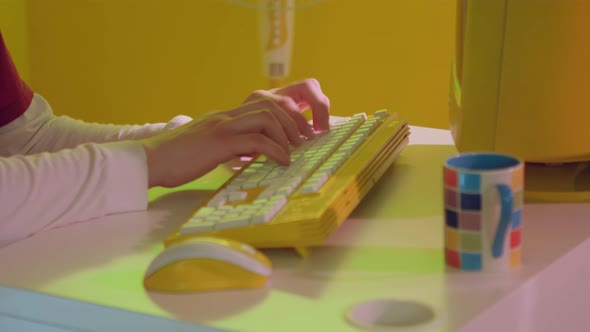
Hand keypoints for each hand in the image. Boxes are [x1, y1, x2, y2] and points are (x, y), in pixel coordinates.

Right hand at [140, 78, 329, 187]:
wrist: (149, 161)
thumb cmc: (176, 160)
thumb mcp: (206, 148)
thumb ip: (226, 146)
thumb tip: (248, 156)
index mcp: (224, 117)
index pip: (263, 102)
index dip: (286, 114)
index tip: (297, 133)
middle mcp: (226, 116)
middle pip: (271, 103)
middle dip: (293, 121)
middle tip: (304, 140)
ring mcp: (222, 127)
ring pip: (267, 116)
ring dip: (287, 134)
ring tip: (293, 151)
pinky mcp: (218, 142)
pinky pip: (256, 141)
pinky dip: (275, 150)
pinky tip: (281, 162)